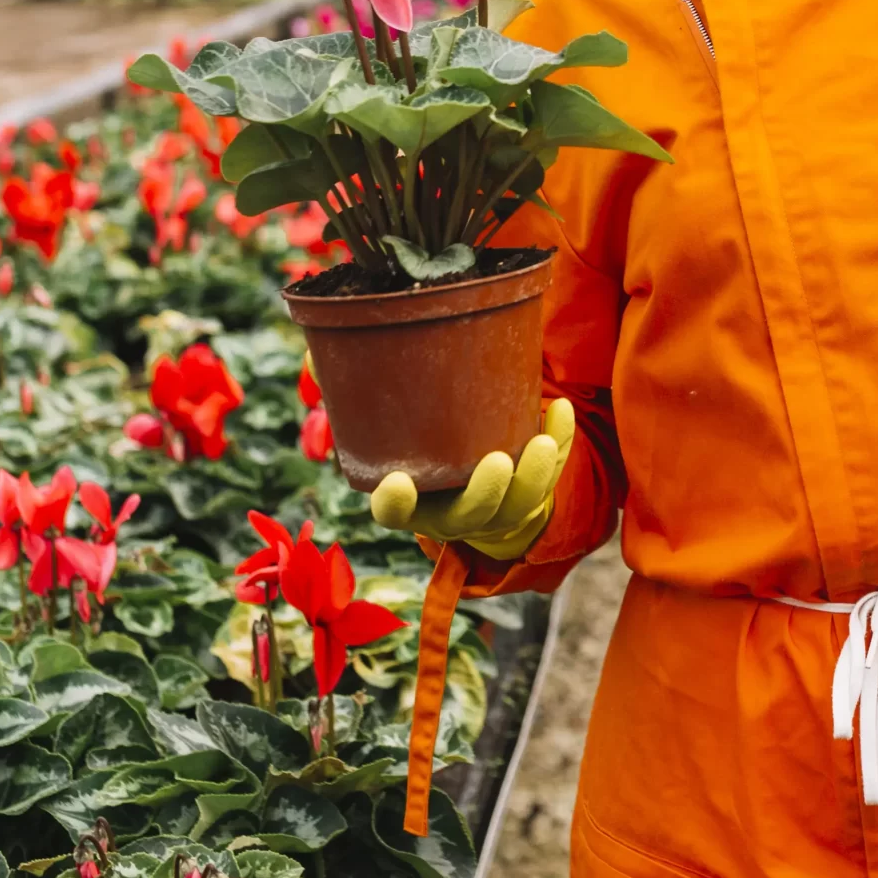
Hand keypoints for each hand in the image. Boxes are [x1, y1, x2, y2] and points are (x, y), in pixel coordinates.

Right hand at [368, 399, 573, 560]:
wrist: (465, 473)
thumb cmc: (414, 442)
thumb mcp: (380, 429)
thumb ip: (351, 395)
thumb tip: (315, 360)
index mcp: (410, 504)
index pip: (393, 512)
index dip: (395, 504)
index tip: (397, 483)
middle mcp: (453, 514)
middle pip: (472, 517)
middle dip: (486, 494)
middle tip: (497, 463)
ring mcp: (497, 508)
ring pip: (521, 507)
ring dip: (535, 478)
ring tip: (542, 443)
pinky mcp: (533, 489)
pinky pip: (553, 474)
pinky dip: (562, 443)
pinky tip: (560, 409)